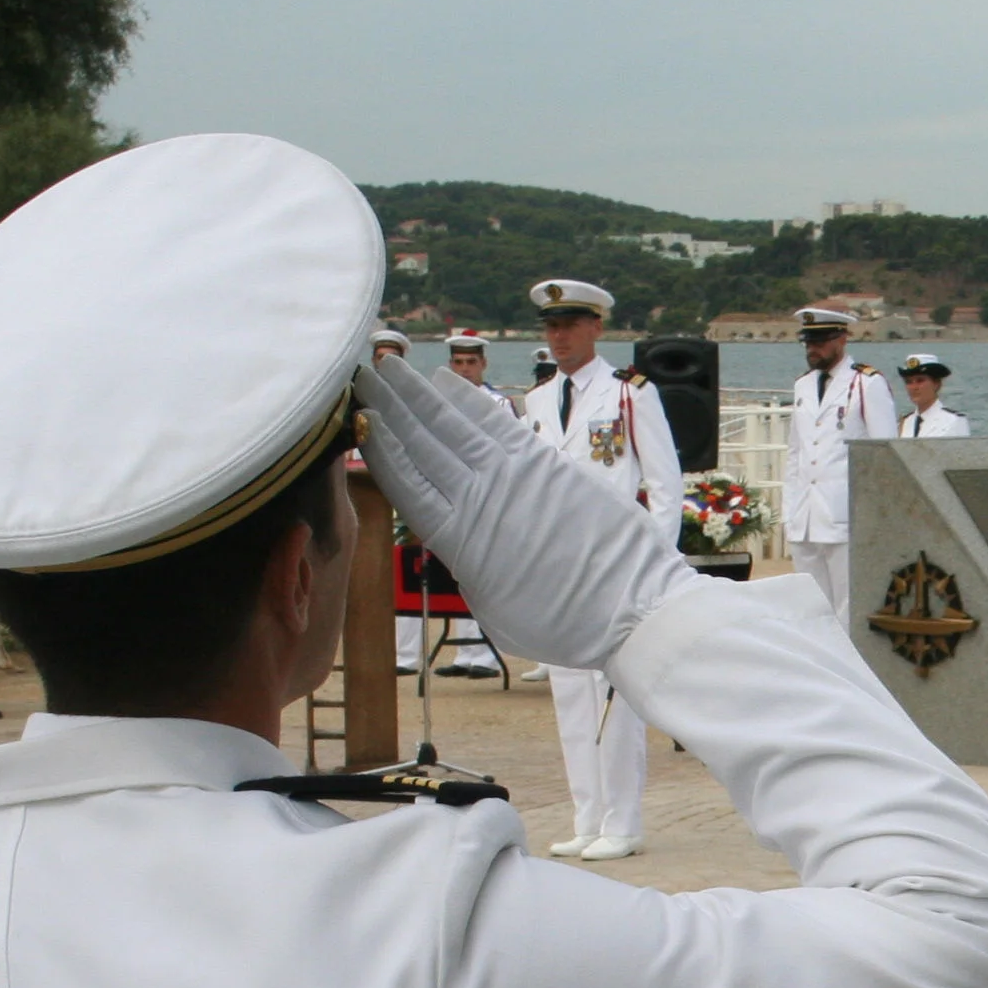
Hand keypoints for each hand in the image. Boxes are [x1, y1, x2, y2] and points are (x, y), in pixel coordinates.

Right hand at [356, 351, 687, 669]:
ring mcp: (514, 476)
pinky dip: (468, 399)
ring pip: (453, 424)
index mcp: (458, 541)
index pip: (404, 481)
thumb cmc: (564, 622)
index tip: (352, 417)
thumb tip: (457, 538)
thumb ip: (469, 563)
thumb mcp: (496, 605)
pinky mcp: (548, 463)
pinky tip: (445, 380)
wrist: (634, 609)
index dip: (375, 445)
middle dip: (387, 406)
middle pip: (421, 443)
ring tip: (389, 365)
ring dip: (418, 393)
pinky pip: (496, 422)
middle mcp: (480, 499)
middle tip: (358, 374)